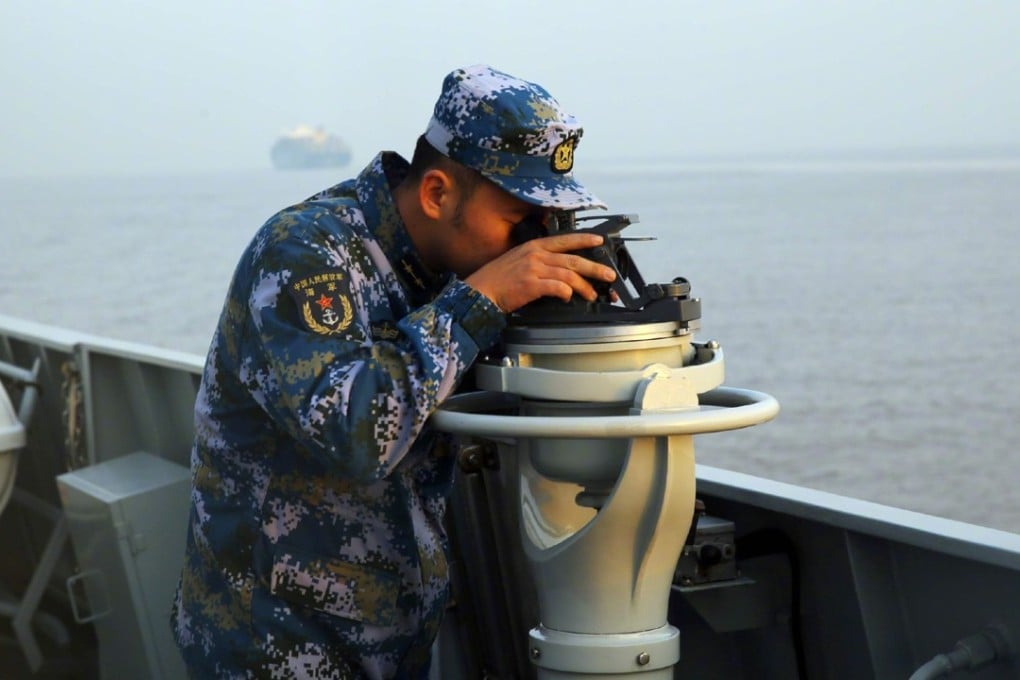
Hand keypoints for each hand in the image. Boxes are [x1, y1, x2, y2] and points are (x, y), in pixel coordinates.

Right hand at [465, 232, 616, 312]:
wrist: (479, 292)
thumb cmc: (497, 280)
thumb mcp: (518, 261)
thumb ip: (538, 262)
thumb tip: (559, 271)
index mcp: (533, 247)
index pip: (565, 239)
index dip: (584, 239)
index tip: (599, 240)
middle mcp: (535, 255)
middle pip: (573, 259)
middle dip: (594, 267)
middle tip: (608, 275)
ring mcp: (533, 269)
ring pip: (569, 275)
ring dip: (584, 286)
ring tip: (592, 295)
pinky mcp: (531, 285)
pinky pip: (557, 287)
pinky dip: (566, 293)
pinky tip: (568, 298)